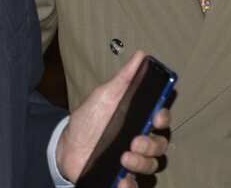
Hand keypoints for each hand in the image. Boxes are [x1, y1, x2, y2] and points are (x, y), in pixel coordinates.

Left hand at [55, 50, 170, 184]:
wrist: (66, 145)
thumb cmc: (89, 118)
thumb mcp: (105, 95)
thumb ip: (124, 78)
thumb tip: (141, 55)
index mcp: (139, 119)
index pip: (162, 119)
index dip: (163, 118)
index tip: (157, 116)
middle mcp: (140, 141)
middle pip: (160, 145)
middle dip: (151, 144)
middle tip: (135, 140)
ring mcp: (132, 161)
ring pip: (152, 166)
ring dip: (142, 163)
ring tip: (123, 158)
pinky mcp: (121, 178)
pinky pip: (134, 186)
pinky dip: (130, 186)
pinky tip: (121, 180)